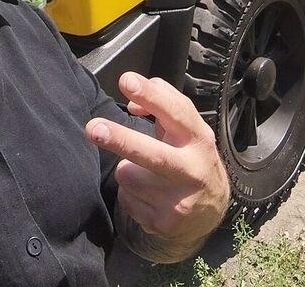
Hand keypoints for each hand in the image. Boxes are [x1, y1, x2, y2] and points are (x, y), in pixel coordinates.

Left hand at [85, 72, 230, 261]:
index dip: (150, 96)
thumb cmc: (191, 158)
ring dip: (128, 170)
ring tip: (149, 174)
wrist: (211, 212)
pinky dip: (131, 193)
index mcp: (198, 139)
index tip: (127, 81)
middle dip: (121, 140)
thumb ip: (162, 104)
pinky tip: (150, 195)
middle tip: (93, 128)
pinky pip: (126, 198)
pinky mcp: (163, 223)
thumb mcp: (187, 129)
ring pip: (127, 175)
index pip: (175, 113)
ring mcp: (179, 200)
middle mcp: (192, 170)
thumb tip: (132, 100)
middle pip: (152, 154)